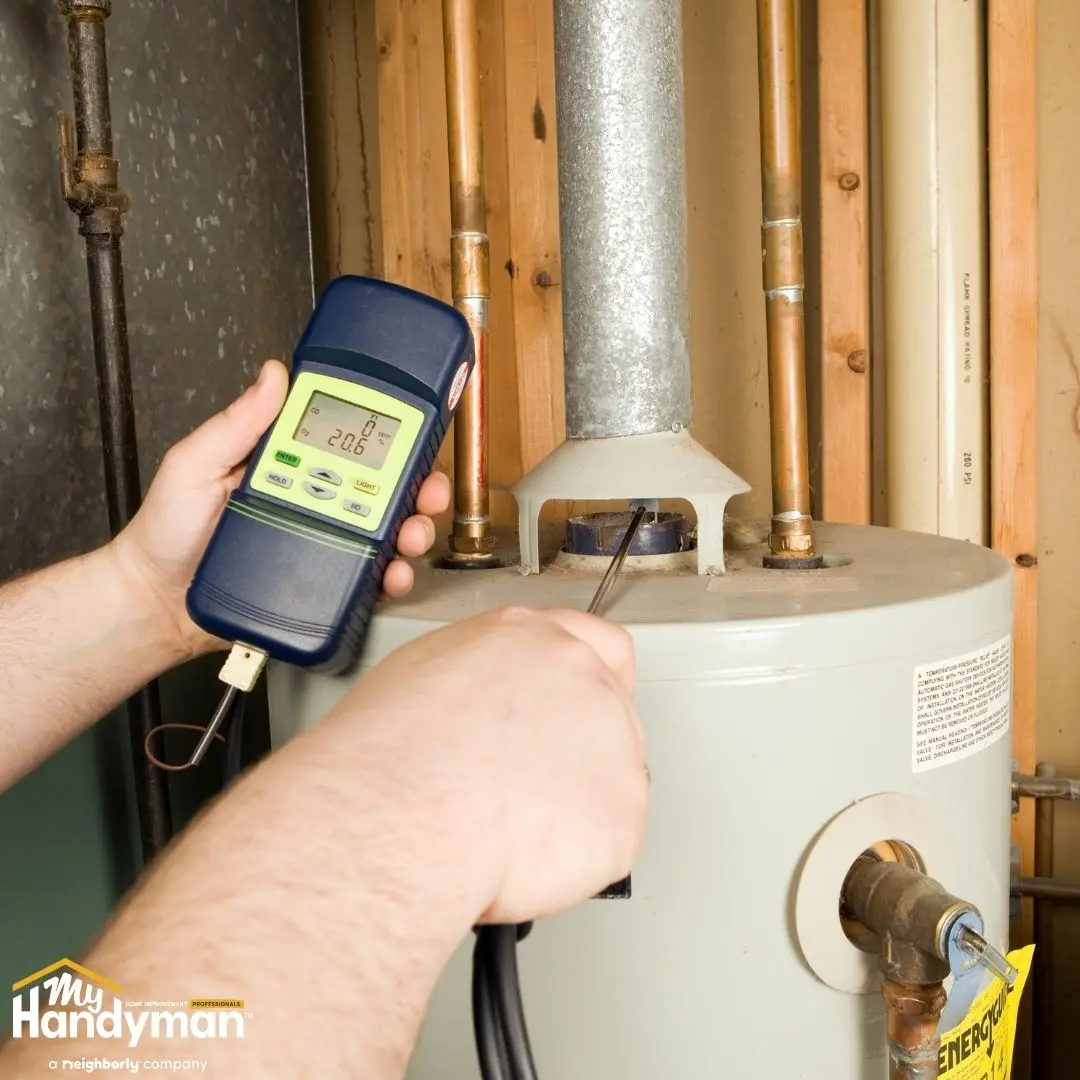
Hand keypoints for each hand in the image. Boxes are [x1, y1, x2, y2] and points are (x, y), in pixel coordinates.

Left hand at [112, 359, 450, 657]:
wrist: (156, 603)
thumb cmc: (167, 533)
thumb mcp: (195, 464)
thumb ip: (235, 425)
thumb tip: (272, 376)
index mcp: (288, 464)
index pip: (348, 441)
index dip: (388, 434)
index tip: (412, 427)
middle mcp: (313, 501)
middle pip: (384, 488)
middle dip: (418, 486)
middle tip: (425, 489)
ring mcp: (323, 543)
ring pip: (387, 533)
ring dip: (412, 531)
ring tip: (409, 535)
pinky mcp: (324, 585)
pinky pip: (369, 579)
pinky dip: (391, 578)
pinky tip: (391, 574)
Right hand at [320, 605, 648, 924]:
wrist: (408, 813)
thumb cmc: (394, 753)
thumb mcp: (419, 673)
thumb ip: (478, 678)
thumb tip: (477, 706)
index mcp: (531, 640)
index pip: (596, 643)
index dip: (587, 681)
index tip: (575, 708)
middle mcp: (581, 678)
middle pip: (608, 709)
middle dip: (575, 750)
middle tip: (527, 786)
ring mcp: (614, 742)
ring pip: (610, 780)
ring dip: (573, 805)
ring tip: (509, 826)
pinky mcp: (623, 811)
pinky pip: (606, 842)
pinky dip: (572, 858)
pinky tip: (525, 855)